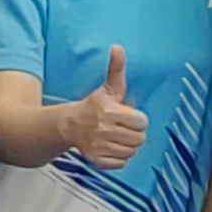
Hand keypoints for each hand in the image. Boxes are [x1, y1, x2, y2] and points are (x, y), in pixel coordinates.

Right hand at [69, 46, 149, 168]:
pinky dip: (119, 157)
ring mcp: (99, 147)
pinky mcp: (97, 160)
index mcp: (110, 112)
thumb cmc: (94, 105)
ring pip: (131, 151)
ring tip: (117, 136)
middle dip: (134, 133)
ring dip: (127, 145)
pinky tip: (111, 147)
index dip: (138, 119)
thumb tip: (117, 47)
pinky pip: (121, 163)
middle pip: (139, 139)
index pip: (141, 122)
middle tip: (123, 127)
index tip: (128, 116)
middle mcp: (104, 130)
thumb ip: (116, 68)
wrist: (70, 124)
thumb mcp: (107, 87)